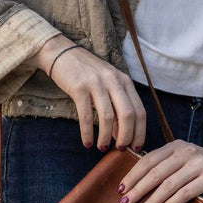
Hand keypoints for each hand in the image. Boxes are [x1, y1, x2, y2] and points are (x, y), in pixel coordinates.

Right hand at [36, 36, 147, 150]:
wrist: (62, 53)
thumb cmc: (86, 73)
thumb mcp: (107, 84)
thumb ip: (117, 106)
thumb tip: (122, 134)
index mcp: (124, 81)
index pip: (140, 110)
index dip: (140, 131)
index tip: (136, 146)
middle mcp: (113, 81)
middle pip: (128, 115)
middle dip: (126, 136)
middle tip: (121, 149)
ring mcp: (96, 83)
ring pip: (108, 117)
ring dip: (106, 137)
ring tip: (102, 147)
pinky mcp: (79, 88)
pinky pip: (87, 116)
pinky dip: (88, 133)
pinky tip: (87, 142)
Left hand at [115, 141, 202, 202]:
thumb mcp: (186, 161)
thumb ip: (167, 167)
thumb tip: (138, 185)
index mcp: (176, 146)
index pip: (148, 160)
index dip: (132, 175)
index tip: (120, 189)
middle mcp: (186, 152)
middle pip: (155, 172)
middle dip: (137, 189)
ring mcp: (199, 164)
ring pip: (168, 184)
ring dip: (151, 200)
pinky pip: (185, 192)